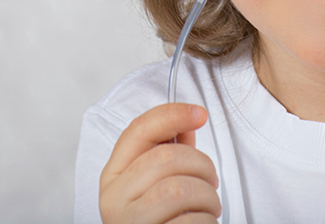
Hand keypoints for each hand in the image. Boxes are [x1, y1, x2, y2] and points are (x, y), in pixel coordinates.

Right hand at [99, 103, 221, 223]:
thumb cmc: (160, 221)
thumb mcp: (154, 184)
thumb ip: (168, 152)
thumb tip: (187, 121)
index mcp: (114, 176)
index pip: (138, 130)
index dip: (171, 114)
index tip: (199, 113)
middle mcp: (114, 198)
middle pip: (166, 158)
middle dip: (202, 166)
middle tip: (211, 182)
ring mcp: (130, 222)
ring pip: (179, 189)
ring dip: (207, 197)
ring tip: (207, 207)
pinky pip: (190, 222)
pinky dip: (206, 222)